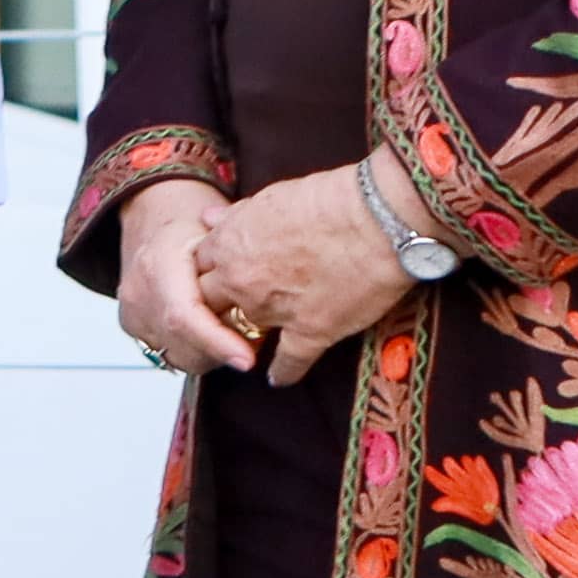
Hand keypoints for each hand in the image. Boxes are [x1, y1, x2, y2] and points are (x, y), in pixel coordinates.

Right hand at [112, 178, 252, 375]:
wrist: (153, 213)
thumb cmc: (192, 221)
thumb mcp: (221, 233)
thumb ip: (240, 264)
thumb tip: (278, 292)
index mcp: (158, 263)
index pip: (183, 316)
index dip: (216, 342)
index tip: (248, 360)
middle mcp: (139, 291)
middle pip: (183, 345)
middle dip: (224, 352)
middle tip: (257, 339)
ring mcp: (132, 312)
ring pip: (179, 356)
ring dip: (214, 353)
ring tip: (238, 333)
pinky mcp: (132, 327)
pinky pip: (170, 353)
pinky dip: (197, 350)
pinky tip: (215, 333)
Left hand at [202, 166, 425, 381]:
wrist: (377, 218)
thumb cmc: (329, 198)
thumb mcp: (270, 198)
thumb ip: (236, 216)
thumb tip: (208, 217)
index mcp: (229, 244)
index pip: (200, 266)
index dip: (210, 271)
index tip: (218, 277)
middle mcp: (242, 280)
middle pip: (209, 302)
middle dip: (216, 305)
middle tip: (226, 310)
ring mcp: (274, 310)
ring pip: (244, 330)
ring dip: (247, 334)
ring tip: (249, 340)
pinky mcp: (311, 332)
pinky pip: (289, 362)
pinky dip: (283, 372)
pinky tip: (278, 379)